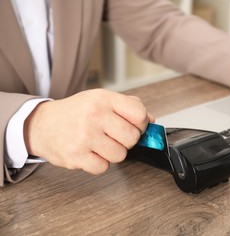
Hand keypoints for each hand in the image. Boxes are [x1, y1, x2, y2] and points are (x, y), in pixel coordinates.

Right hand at [24, 89, 153, 174]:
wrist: (42, 124)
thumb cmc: (76, 112)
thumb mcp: (101, 99)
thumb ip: (128, 106)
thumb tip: (151, 120)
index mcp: (103, 99)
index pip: (139, 113)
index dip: (142, 124)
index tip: (136, 126)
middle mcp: (94, 116)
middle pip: (132, 137)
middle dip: (127, 140)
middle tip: (115, 136)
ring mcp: (84, 137)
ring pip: (120, 155)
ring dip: (113, 153)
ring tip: (100, 144)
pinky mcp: (76, 156)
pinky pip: (103, 167)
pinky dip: (99, 163)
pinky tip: (91, 153)